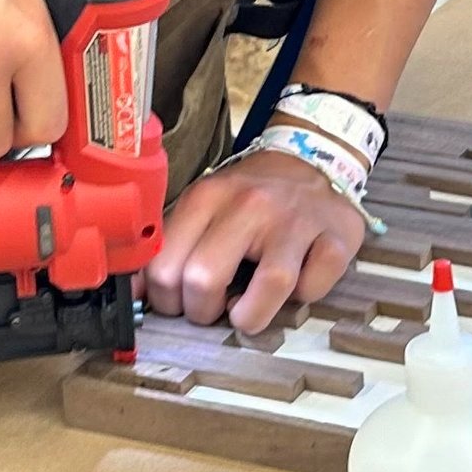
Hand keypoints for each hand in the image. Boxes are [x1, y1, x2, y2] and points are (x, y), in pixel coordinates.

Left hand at [144, 146, 364, 333]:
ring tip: (245, 312)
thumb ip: (171, 245)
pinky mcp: (334, 238)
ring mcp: (294, 221)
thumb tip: (137, 293)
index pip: (164, 265)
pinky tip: (293, 287)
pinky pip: (312, 288)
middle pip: (203, 279)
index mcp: (207, 197)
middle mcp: (249, 205)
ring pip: (266, 287)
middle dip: (201, 312)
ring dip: (249, 317)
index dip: (164, 300)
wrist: (313, 155)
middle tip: (211, 308)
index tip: (177, 302)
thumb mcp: (204, 206)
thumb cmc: (253, 196)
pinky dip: (301, 299)